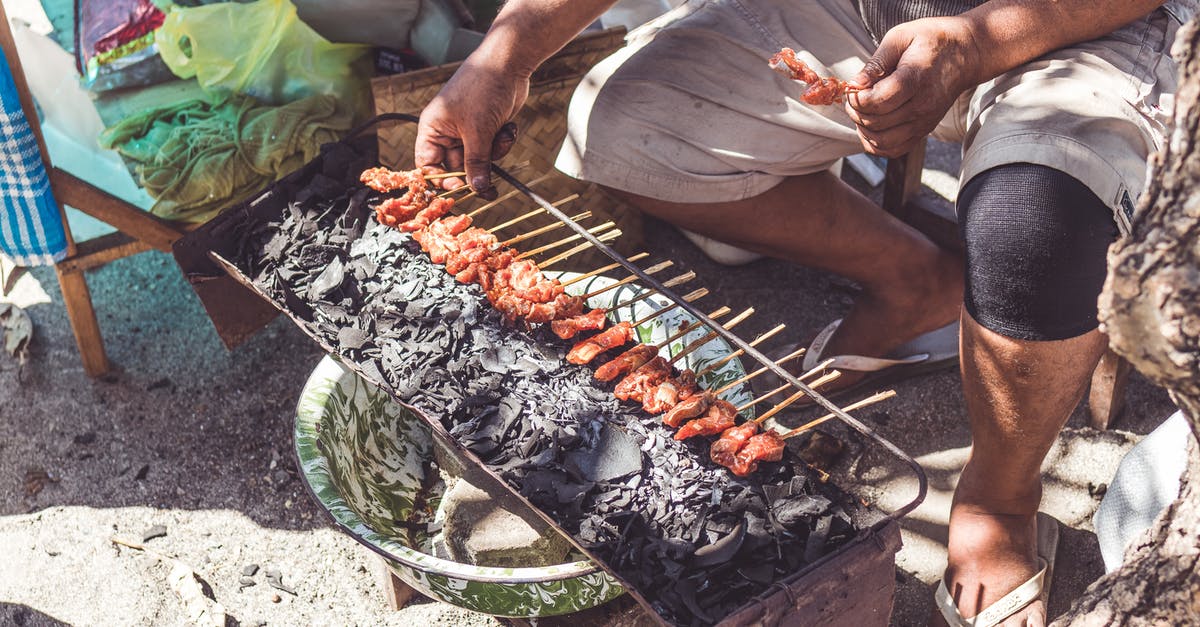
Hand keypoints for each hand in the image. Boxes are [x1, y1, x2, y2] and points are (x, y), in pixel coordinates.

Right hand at [415, 59, 529, 194]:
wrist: (509, 63)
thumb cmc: (483, 88)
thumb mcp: (478, 131)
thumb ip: (476, 163)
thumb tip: (477, 189)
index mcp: (433, 128)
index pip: (428, 164)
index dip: (442, 179)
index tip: (461, 188)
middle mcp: (447, 131)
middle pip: (457, 166)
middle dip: (477, 170)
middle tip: (491, 187)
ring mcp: (469, 129)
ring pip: (479, 159)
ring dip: (494, 153)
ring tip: (502, 134)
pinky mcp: (487, 128)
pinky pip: (493, 148)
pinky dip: (502, 141)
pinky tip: (508, 127)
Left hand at [845, 16, 982, 157]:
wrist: (966, 53)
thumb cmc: (931, 41)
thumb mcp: (900, 37)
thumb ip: (876, 62)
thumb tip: (855, 84)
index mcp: (915, 79)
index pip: (878, 101)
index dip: (857, 98)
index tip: (854, 87)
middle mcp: (922, 105)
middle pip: (876, 123)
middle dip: (856, 112)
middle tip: (854, 97)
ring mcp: (924, 121)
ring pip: (881, 142)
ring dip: (863, 129)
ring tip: (862, 111)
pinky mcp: (924, 131)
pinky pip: (893, 150)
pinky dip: (875, 144)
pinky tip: (871, 126)